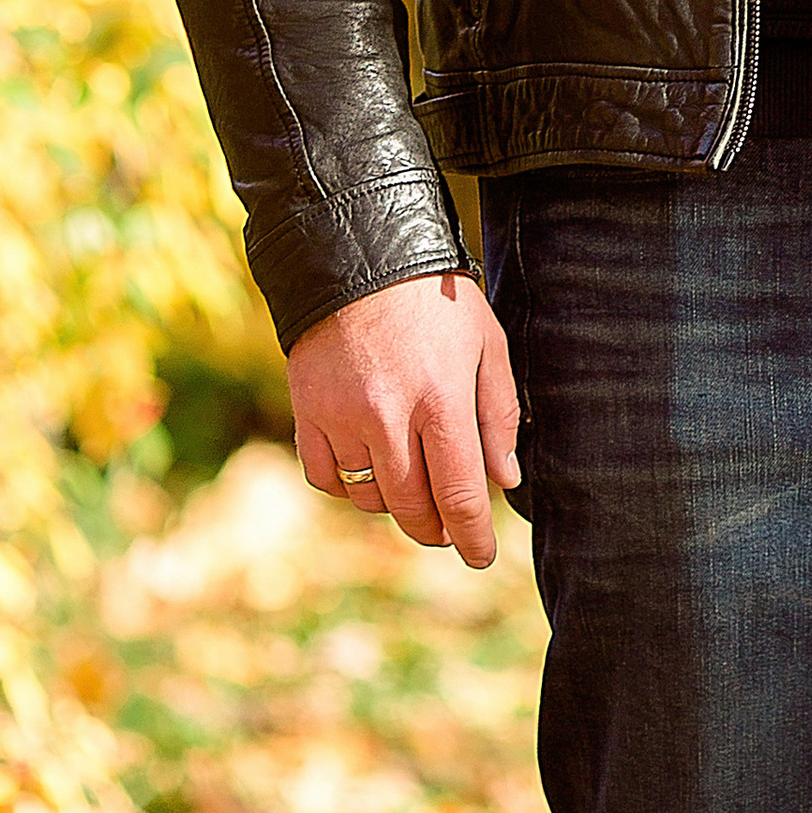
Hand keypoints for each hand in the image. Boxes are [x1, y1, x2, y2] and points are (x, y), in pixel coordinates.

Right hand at [285, 270, 520, 571]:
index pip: (459, 493)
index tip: (481, 556)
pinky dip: (348, 486)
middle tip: (448, 530)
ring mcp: (342, 418)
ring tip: (412, 485)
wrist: (361, 257)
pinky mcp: (306, 413)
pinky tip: (368, 469)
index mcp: (441, 399)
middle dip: (435, 529)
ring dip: (394, 505)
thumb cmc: (437, 301)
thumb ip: (499, 413)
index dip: (473, 536)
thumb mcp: (487, 342)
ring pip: (369, 498)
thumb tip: (505, 480)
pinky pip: (325, 478)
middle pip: (412, 507)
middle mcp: (389, 416)